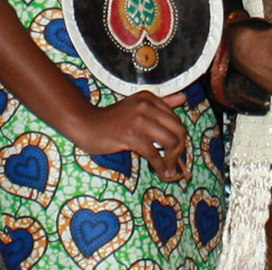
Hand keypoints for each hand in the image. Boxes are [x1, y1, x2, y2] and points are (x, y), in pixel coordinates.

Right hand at [74, 90, 188, 181]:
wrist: (87, 125)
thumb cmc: (113, 118)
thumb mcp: (137, 105)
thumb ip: (162, 102)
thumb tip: (184, 98)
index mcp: (150, 98)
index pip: (176, 119)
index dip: (180, 137)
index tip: (177, 150)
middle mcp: (146, 106)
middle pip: (178, 129)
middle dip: (180, 149)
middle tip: (176, 162)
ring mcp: (138, 120)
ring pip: (170, 142)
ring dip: (173, 160)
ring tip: (169, 169)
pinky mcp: (131, 136)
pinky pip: (154, 154)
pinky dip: (161, 166)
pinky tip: (161, 172)